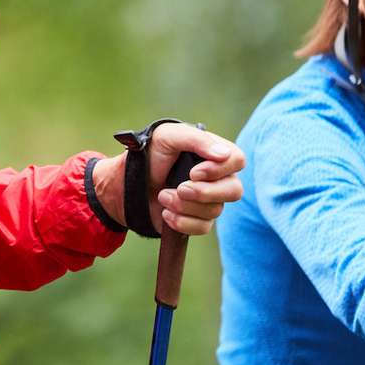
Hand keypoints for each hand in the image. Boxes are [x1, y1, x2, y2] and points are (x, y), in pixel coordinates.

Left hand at [97, 127, 245, 237]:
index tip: (194, 172)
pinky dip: (181, 222)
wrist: (126, 185)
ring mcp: (209, 201)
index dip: (220, 170)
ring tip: (162, 196)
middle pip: (234, 190)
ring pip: (215, 211)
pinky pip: (202, 228)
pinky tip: (165, 213)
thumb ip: (196, 140)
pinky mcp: (198, 220)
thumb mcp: (168, 137)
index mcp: (213, 154)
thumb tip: (224, 154)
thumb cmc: (149, 155)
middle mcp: (217, 178)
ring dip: (184, 205)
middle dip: (204, 192)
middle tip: (179, 188)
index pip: (237, 160)